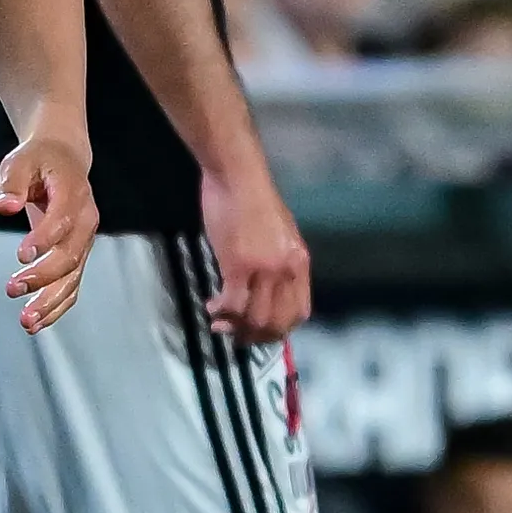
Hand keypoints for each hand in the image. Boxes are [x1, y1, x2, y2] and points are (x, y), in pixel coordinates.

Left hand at [0, 131, 95, 331]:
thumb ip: (12, 185)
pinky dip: (56, 307)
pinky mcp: (76, 256)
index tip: (22, 255)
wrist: (63, 159)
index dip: (45, 239)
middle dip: (43, 277)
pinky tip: (36, 322)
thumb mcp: (20, 162)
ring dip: (50, 302)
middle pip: (70, 256)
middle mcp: (85, 222)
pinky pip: (71, 287)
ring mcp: (83, 242)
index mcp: (73, 195)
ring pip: (73, 278)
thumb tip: (6, 206)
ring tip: (26, 320)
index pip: (63, 221)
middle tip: (13, 288)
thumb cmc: (39, 160)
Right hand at [196, 165, 310, 342]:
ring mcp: (264, 269)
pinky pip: (232, 302)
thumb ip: (277, 260)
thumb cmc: (254, 199)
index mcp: (300, 263)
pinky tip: (211, 306)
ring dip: (235, 327)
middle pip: (277, 322)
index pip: (299, 311)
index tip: (261, 331)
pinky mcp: (239, 264)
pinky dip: (221, 311)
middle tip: (237, 336)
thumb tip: (266, 285)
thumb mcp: (279, 233)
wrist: (238, 176)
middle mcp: (287, 270)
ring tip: (219, 323)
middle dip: (256, 336)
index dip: (280, 329)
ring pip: (255, 318)